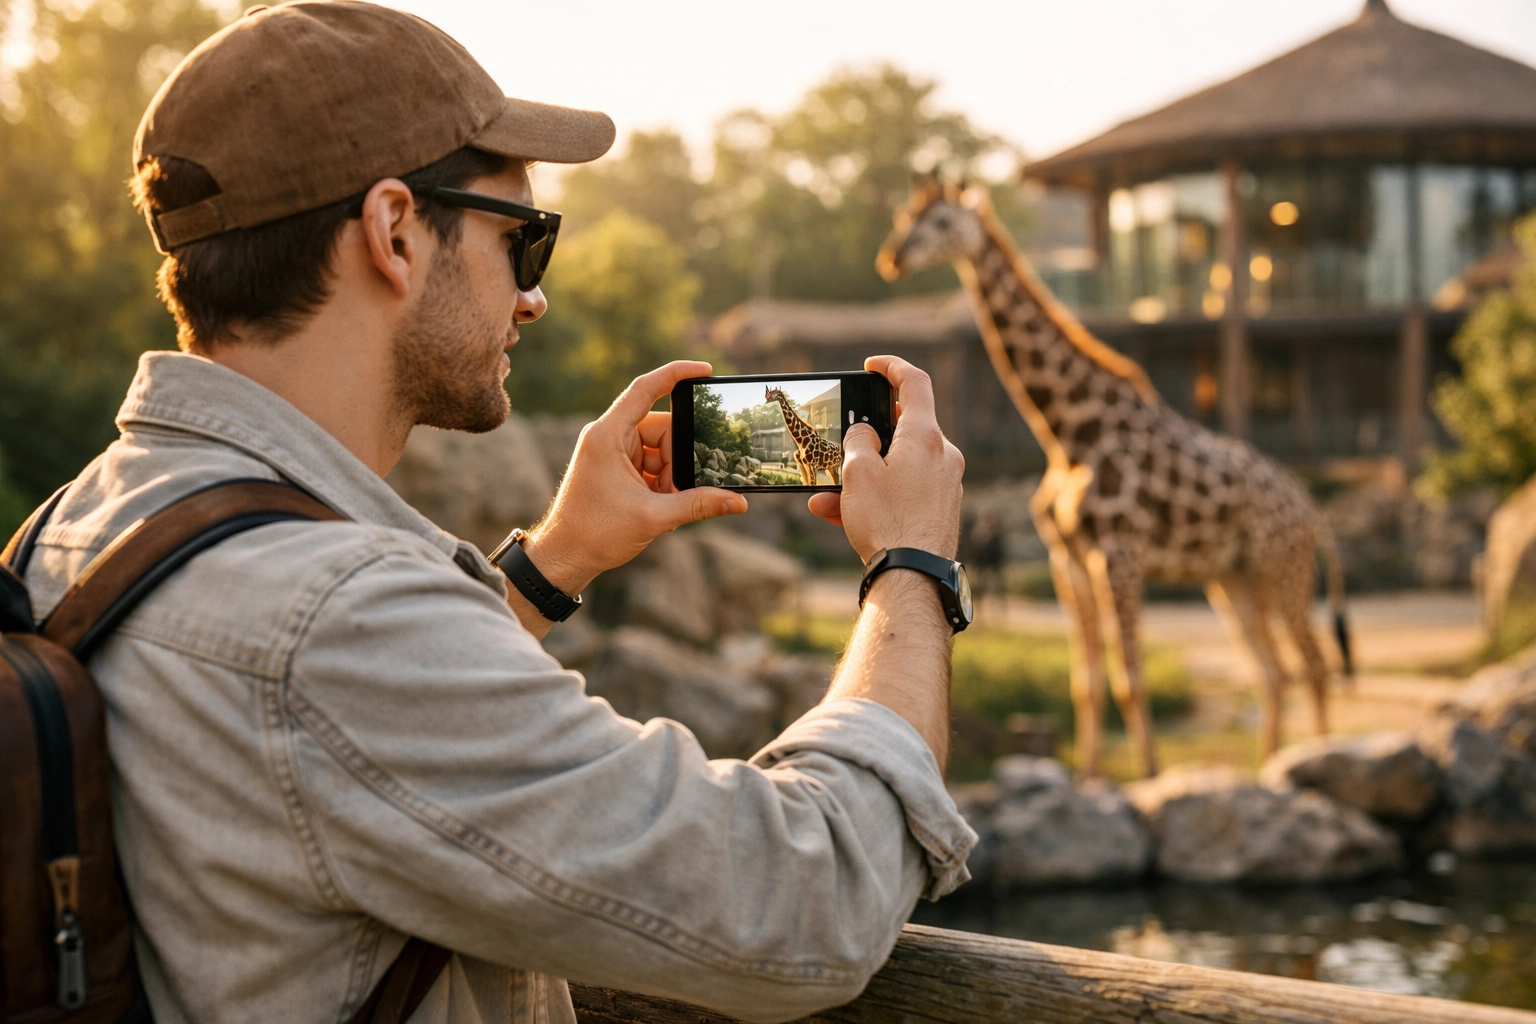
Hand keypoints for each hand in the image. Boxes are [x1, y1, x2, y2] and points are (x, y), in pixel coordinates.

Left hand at [520, 361, 746, 594]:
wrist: (563, 557)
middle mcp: (607, 437)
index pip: (646, 389)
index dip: (677, 374)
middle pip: (661, 430)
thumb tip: (738, 501)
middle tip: (679, 490)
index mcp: (608, 435)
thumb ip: (698, 505)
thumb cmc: (595, 534)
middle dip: (678, 459)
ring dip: (670, 476)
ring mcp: (611, 452)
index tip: (706, 371)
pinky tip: (660, 507)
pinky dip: (661, 483)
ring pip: (659, 450)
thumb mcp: (653, 517)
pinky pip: (649, 464)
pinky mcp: (614, 468)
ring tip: (665, 505)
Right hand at [807, 355, 963, 562]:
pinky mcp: (941, 511)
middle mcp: (944, 456)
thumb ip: (858, 442)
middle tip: (843, 441)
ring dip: (863, 477)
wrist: (914, 578)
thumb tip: (865, 434)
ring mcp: (945, 485)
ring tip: (826, 497)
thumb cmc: (886, 522)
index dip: (892, 367)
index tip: (872, 366)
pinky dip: (877, 498)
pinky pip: (904, 493)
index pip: (915, 382)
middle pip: (904, 429)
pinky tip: (841, 516)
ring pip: (898, 468)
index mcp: (926, 437)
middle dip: (867, 438)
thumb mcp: (858, 473)